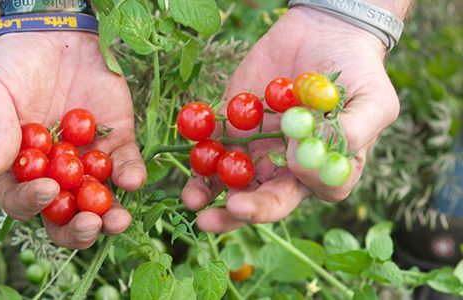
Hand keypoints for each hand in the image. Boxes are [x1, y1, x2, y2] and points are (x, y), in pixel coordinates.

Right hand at [0, 32, 145, 248]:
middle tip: (89, 225)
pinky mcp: (115, 141)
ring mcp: (86, 161)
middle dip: (77, 228)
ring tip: (118, 221)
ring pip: (99, 199)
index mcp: (20, 171)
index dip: (33, 204)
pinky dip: (130, 174)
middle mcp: (54, 174)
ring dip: (111, 215)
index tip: (48, 190)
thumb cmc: (11, 67)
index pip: (23, 202)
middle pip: (65, 216)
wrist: (51, 35)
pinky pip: (125, 164)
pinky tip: (132, 179)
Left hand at [181, 7, 399, 231]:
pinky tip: (189, 149)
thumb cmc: (360, 73)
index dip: (272, 204)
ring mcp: (254, 145)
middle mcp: (281, 166)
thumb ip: (351, 133)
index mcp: (315, 172)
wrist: (328, 32)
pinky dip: (197, 147)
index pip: (292, 200)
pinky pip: (210, 139)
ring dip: (205, 190)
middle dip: (232, 213)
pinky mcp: (232, 121)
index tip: (258, 191)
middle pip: (254, 199)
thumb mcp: (374, 102)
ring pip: (226, 177)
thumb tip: (301, 157)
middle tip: (209, 220)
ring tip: (191, 198)